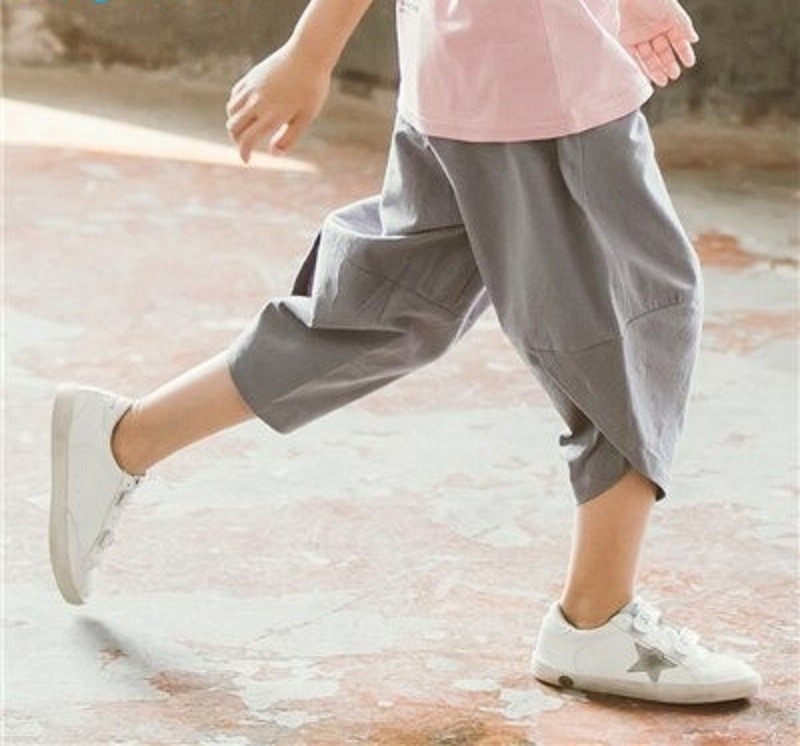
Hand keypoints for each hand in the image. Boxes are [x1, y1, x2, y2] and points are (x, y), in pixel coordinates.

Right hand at [226, 41, 330, 162]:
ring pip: (231, 111)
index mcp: (271, 116)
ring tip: (247, 129)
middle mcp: (257, 103)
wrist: (308, 54)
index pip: (247, 140)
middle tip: (247, 145)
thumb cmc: (312, 89)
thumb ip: (289, 137)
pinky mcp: (251, 76)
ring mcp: (252, 88)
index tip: (246, 160)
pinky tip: (246, 110)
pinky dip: (236, 106)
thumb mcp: (306, 117)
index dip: (244, 153)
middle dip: (237, 140)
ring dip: (235, 123)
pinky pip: (235, 96)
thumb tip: (273, 154)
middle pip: (234, 127)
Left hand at [618, 0, 699, 86]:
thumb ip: (683, 24)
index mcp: (668, 23)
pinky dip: (640, 67)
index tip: (690, 63)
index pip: (678, 41)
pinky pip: (634, 56)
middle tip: (675, 75)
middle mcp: (655, 32)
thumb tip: (694, 40)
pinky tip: (647, 78)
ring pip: (650, 57)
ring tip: (664, 81)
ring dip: (657, 69)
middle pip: (663, 52)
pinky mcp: (627, 39)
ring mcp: (641, 36)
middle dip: (669, 64)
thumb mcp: (671, 10)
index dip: (684, 52)